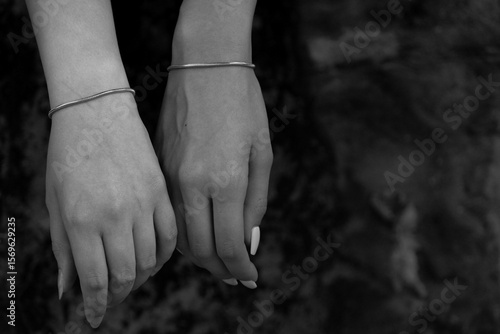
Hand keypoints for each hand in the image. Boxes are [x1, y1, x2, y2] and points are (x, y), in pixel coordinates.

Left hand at [46, 94, 176, 327]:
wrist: (97, 112)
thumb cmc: (68, 155)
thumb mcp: (56, 202)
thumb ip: (64, 249)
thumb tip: (68, 290)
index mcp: (84, 220)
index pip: (96, 280)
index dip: (96, 306)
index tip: (94, 317)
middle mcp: (117, 216)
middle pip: (127, 275)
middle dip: (118, 296)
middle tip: (111, 299)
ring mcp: (143, 204)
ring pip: (151, 260)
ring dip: (140, 277)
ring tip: (130, 278)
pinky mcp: (162, 192)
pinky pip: (170, 236)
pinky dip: (163, 254)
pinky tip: (152, 257)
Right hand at [155, 67, 272, 286]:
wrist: (205, 66)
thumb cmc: (243, 105)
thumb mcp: (262, 152)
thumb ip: (256, 202)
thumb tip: (249, 241)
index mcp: (225, 180)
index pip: (229, 244)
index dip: (241, 268)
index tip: (251, 278)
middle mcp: (192, 185)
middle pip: (201, 249)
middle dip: (221, 269)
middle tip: (236, 275)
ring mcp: (170, 177)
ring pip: (181, 236)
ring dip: (202, 255)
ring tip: (220, 261)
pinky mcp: (159, 169)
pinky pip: (169, 214)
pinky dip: (185, 233)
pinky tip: (199, 234)